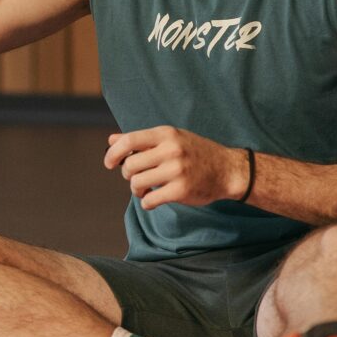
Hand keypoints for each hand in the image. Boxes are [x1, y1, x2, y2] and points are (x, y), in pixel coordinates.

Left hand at [103, 126, 246, 210]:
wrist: (228, 170)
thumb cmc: (194, 152)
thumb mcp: (170, 139)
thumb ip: (140, 140)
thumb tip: (111, 141)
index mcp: (166, 134)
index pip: (129, 140)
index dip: (113, 154)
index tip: (109, 163)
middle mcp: (171, 150)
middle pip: (130, 165)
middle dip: (127, 174)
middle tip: (136, 177)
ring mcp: (176, 170)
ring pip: (137, 183)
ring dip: (136, 189)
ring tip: (145, 189)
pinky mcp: (181, 190)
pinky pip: (149, 200)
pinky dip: (146, 202)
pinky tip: (153, 199)